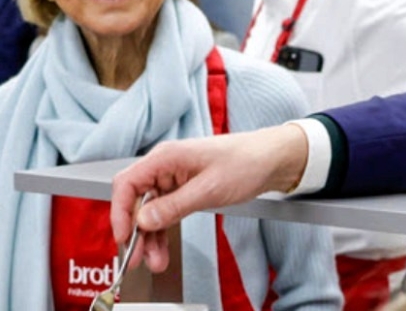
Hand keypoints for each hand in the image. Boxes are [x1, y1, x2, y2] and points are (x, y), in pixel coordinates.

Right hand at [110, 123, 308, 270]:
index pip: (127, 183)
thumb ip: (175, 206)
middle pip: (136, 200)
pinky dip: (163, 231)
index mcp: (167, 157)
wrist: (273, 158)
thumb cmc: (247, 162)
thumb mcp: (210, 189)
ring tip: (154, 262)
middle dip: (135, 231)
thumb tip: (143, 220)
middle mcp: (166, 165)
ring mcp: (174, 177)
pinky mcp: (184, 188)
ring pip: (150, 210)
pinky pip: (165, 212)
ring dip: (150, 237)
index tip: (124, 237)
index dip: (120, 212)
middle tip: (136, 259)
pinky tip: (162, 250)